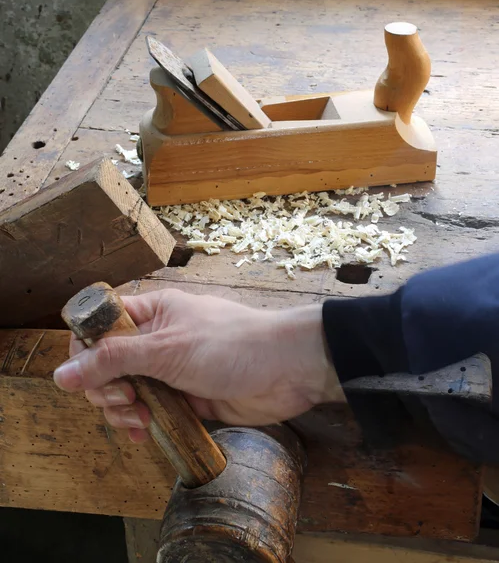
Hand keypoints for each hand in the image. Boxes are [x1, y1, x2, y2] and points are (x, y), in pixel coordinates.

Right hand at [54, 289, 343, 441]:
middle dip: (105, 388)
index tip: (85, 375)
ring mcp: (170, 370)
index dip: (85, 349)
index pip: (101, 325)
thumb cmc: (231, 345)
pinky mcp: (185, 396)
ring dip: (121, 410)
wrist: (288, 369)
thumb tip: (62, 373)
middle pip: (108, 364)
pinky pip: (151, 410)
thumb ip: (114, 360)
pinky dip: (141, 423)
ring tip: (138, 420)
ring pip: (127, 391)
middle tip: (123, 402)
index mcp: (152, 313)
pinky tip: (143, 433)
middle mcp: (157, 340)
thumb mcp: (167, 349)